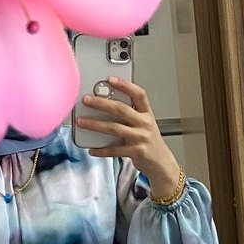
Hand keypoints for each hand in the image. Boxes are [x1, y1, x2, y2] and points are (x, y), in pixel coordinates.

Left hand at [77, 77, 181, 198]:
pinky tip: (92, 149)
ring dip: (95, 124)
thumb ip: (130, 115)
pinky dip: (102, 150)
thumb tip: (105, 105)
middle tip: (87, 100)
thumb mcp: (144, 124)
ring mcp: (140, 138)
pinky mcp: (136, 152)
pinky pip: (115, 150)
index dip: (125, 85)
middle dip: (101, 103)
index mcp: (147, 114)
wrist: (161, 163)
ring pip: (114, 128)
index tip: (111, 79)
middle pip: (121, 109)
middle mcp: (145, 124)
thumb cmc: (149, 142)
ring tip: (82, 122)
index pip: (139, 94)